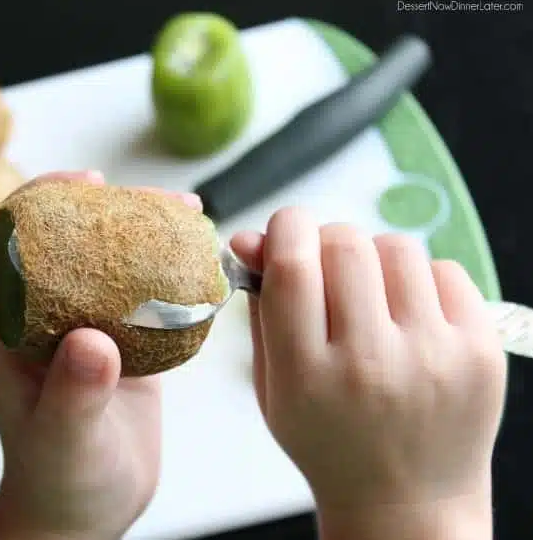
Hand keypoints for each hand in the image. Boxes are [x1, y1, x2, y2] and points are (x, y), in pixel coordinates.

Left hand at [0, 171, 202, 539]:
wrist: (85, 511)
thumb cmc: (59, 481)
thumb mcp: (63, 441)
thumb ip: (72, 394)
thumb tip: (92, 340)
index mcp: (10, 328)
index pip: (6, 242)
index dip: (37, 199)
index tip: (86, 182)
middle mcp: (45, 317)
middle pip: (68, 237)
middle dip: (111, 207)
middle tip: (164, 200)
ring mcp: (86, 326)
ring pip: (110, 259)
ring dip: (146, 231)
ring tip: (191, 216)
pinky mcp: (123, 343)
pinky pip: (144, 294)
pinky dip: (170, 270)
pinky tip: (202, 263)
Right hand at [231, 207, 505, 537]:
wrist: (406, 500)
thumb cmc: (328, 439)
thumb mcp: (274, 387)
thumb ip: (261, 309)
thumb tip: (250, 237)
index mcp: (306, 375)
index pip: (294, 265)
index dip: (285, 229)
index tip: (285, 232)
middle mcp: (371, 364)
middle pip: (345, 243)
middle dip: (326, 241)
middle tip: (326, 270)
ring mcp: (433, 356)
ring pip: (397, 247)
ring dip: (374, 258)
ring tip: (371, 298)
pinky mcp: (480, 351)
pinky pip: (445, 269)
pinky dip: (419, 279)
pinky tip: (409, 315)